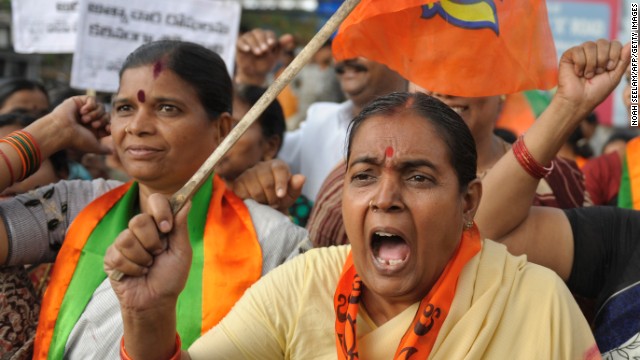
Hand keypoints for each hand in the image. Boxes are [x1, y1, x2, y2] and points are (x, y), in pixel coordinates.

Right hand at [44, 95, 110, 153]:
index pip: (108, 123)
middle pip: (106, 115)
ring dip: (95, 114)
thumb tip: (113, 152)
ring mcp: (84, 109)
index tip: (106, 129)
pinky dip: (90, 105)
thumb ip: (104, 150)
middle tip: (93, 125)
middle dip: (102, 120)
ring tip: (84, 120)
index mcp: (93, 129)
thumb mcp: (93, 147)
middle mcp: (89, 119)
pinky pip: (92, 99)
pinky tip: (82, 111)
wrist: (61, 131)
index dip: (109, 125)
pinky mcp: (79, 101)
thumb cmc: (76, 140)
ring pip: (101, 107)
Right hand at [104, 194, 191, 311]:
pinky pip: (117, 254)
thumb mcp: (181, 252)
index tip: (166, 228)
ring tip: (147, 267)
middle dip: (152, 242)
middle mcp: (140, 231)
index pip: (155, 201)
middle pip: (139, 220)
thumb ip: (181, 226)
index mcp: (159, 226)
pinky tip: (136, 274)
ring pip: (127, 238)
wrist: (155, 302)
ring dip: (142, 258)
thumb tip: (188, 201)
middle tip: (157, 255)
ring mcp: (123, 242)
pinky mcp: (111, 256)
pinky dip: (131, 268)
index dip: (160, 211)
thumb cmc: (171, 278)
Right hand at [232, 159, 304, 213]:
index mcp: (277, 166)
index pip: (279, 170)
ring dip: (263, 201)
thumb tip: (301, 178)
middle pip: (267, 182)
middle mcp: (262, 166)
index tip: (281, 195)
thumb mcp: (291, 195)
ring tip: (266, 204)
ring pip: (256, 190)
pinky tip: (254, 202)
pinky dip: (251, 201)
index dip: (281, 183)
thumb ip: (296, 187)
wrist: (264, 205)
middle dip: (273, 198)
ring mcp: (248, 173)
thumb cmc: (280, 198)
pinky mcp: (238, 182)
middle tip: (275, 204)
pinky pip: (244, 193)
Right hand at [235, 28, 295, 84]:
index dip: (270, 38)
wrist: (254, 73)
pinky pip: (240, 41)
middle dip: (262, 41)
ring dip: (254, 44)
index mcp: (267, 37)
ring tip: (258, 53)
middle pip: (259, 32)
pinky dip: (244, 45)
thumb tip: (291, 37)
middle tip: (265, 50)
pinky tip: (247, 49)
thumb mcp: (275, 55)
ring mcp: (248, 38)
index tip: (272, 44)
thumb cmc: (266, 62)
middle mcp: (257, 35)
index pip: (269, 34)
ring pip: (250, 36)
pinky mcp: (240, 43)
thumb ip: (281, 45)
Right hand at [555, 39, 629, 118]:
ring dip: (591, 64)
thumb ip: (624, 60)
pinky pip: (578, 51)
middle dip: (602, 59)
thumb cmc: (597, 91)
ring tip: (587, 75)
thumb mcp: (615, 76)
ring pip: (590, 45)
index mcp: (606, 55)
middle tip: (598, 73)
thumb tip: (631, 43)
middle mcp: (594, 51)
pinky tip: (578, 73)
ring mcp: (581, 52)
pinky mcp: (569, 55)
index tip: (609, 68)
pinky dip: (580, 64)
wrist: (579, 101)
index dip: (614, 55)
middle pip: (603, 42)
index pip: (615, 43)